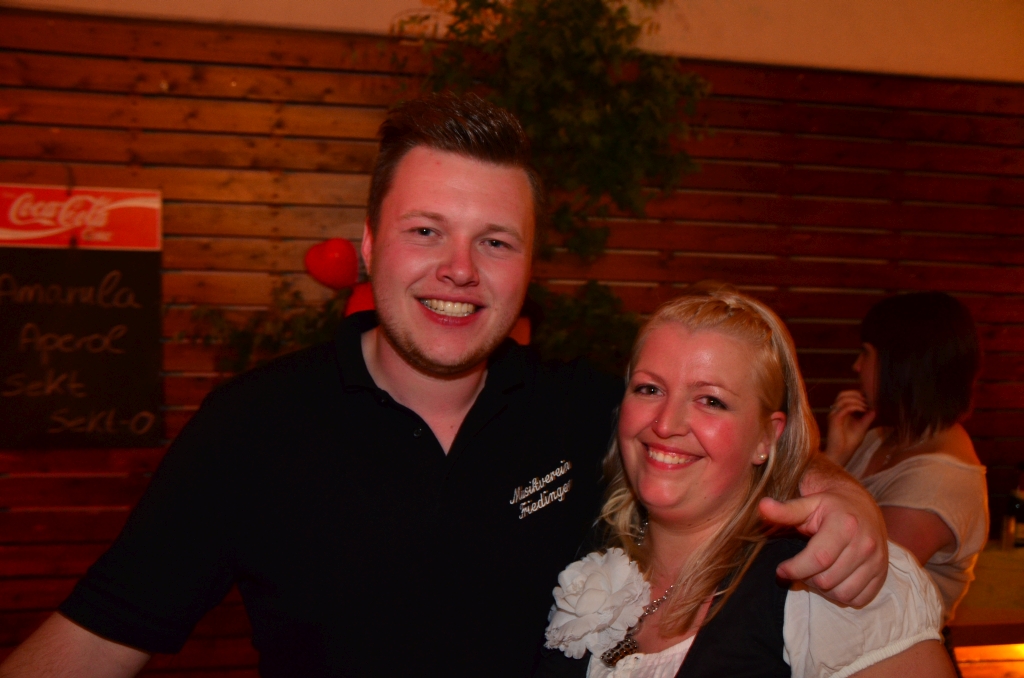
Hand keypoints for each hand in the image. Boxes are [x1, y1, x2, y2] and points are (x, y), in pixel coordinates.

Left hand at [759, 456, 887, 606]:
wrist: (862, 506)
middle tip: (798, 570)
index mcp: (845, 525)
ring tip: (814, 575)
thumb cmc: (830, 507)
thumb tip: (762, 507)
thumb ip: (785, 511)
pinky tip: (832, 581)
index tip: (781, 570)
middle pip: (828, 580)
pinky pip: (859, 599)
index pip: (817, 559)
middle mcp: (865, 544)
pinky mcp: (882, 574)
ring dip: (823, 590)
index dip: (795, 569)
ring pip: (843, 594)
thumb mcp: (807, 504)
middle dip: (806, 579)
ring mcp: (876, 561)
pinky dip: (842, 596)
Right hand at [824, 390, 875, 466]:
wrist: (841, 454)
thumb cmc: (849, 443)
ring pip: (842, 398)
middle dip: (856, 394)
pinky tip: (863, 410)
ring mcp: (834, 415)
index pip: (846, 396)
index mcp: (841, 412)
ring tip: (865, 406)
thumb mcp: (862, 428)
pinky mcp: (834, 419)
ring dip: (856, 399)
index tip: (869, 400)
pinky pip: (844, 407)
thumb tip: (875, 410)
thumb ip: (867, 419)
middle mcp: (836, 412)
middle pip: (842, 394)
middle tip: (867, 401)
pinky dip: (855, 406)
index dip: (857, 395)